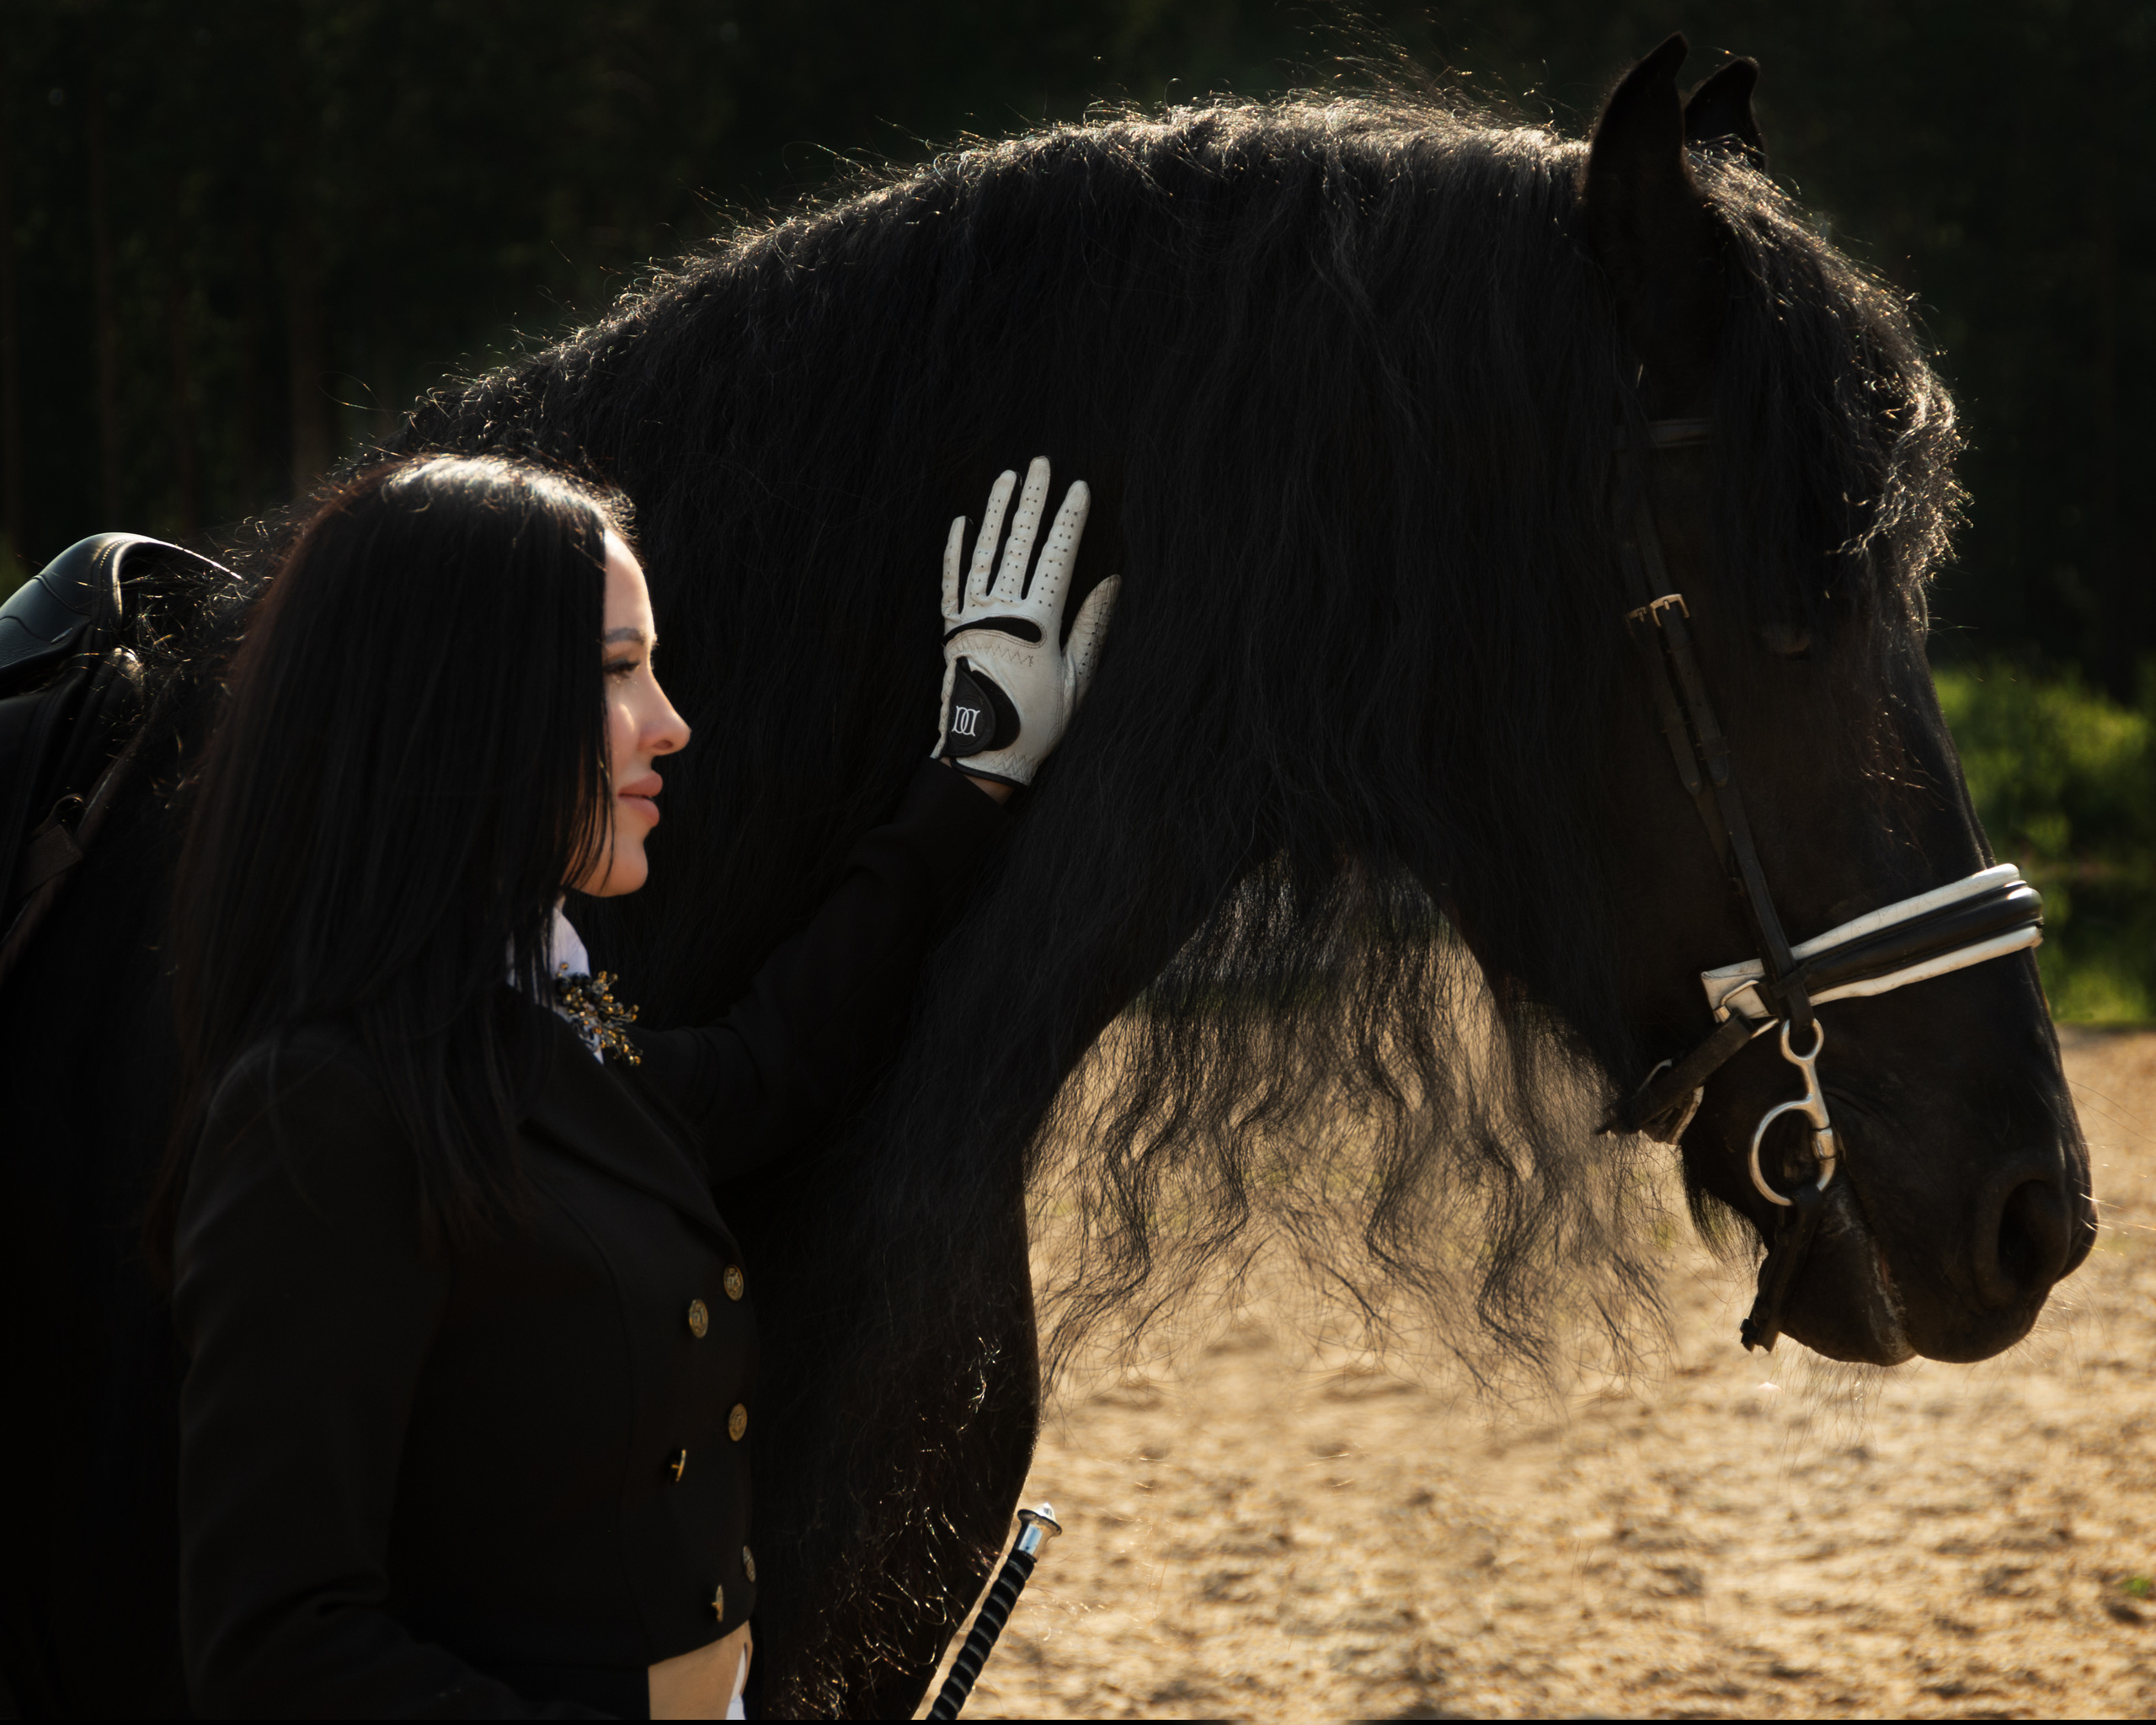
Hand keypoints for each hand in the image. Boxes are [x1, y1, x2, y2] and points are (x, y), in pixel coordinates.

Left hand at [932, 457, 1118, 787]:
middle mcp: (1000, 613)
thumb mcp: (1078, 679)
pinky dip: (956, 550)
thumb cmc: (1038, 722)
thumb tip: (1111, 582)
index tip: (1078, 488)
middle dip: (1032, 501)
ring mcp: (970, 618)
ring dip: (996, 512)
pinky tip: (962, 522)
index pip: (1056, 558)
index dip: (1068, 521)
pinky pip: (950, 582)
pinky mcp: (950, 630)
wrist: (984, 756)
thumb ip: (1092, 627)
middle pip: (1018, 544)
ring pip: (983, 553)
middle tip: (1041, 463)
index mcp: (1036, 624)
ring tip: (1007, 479)